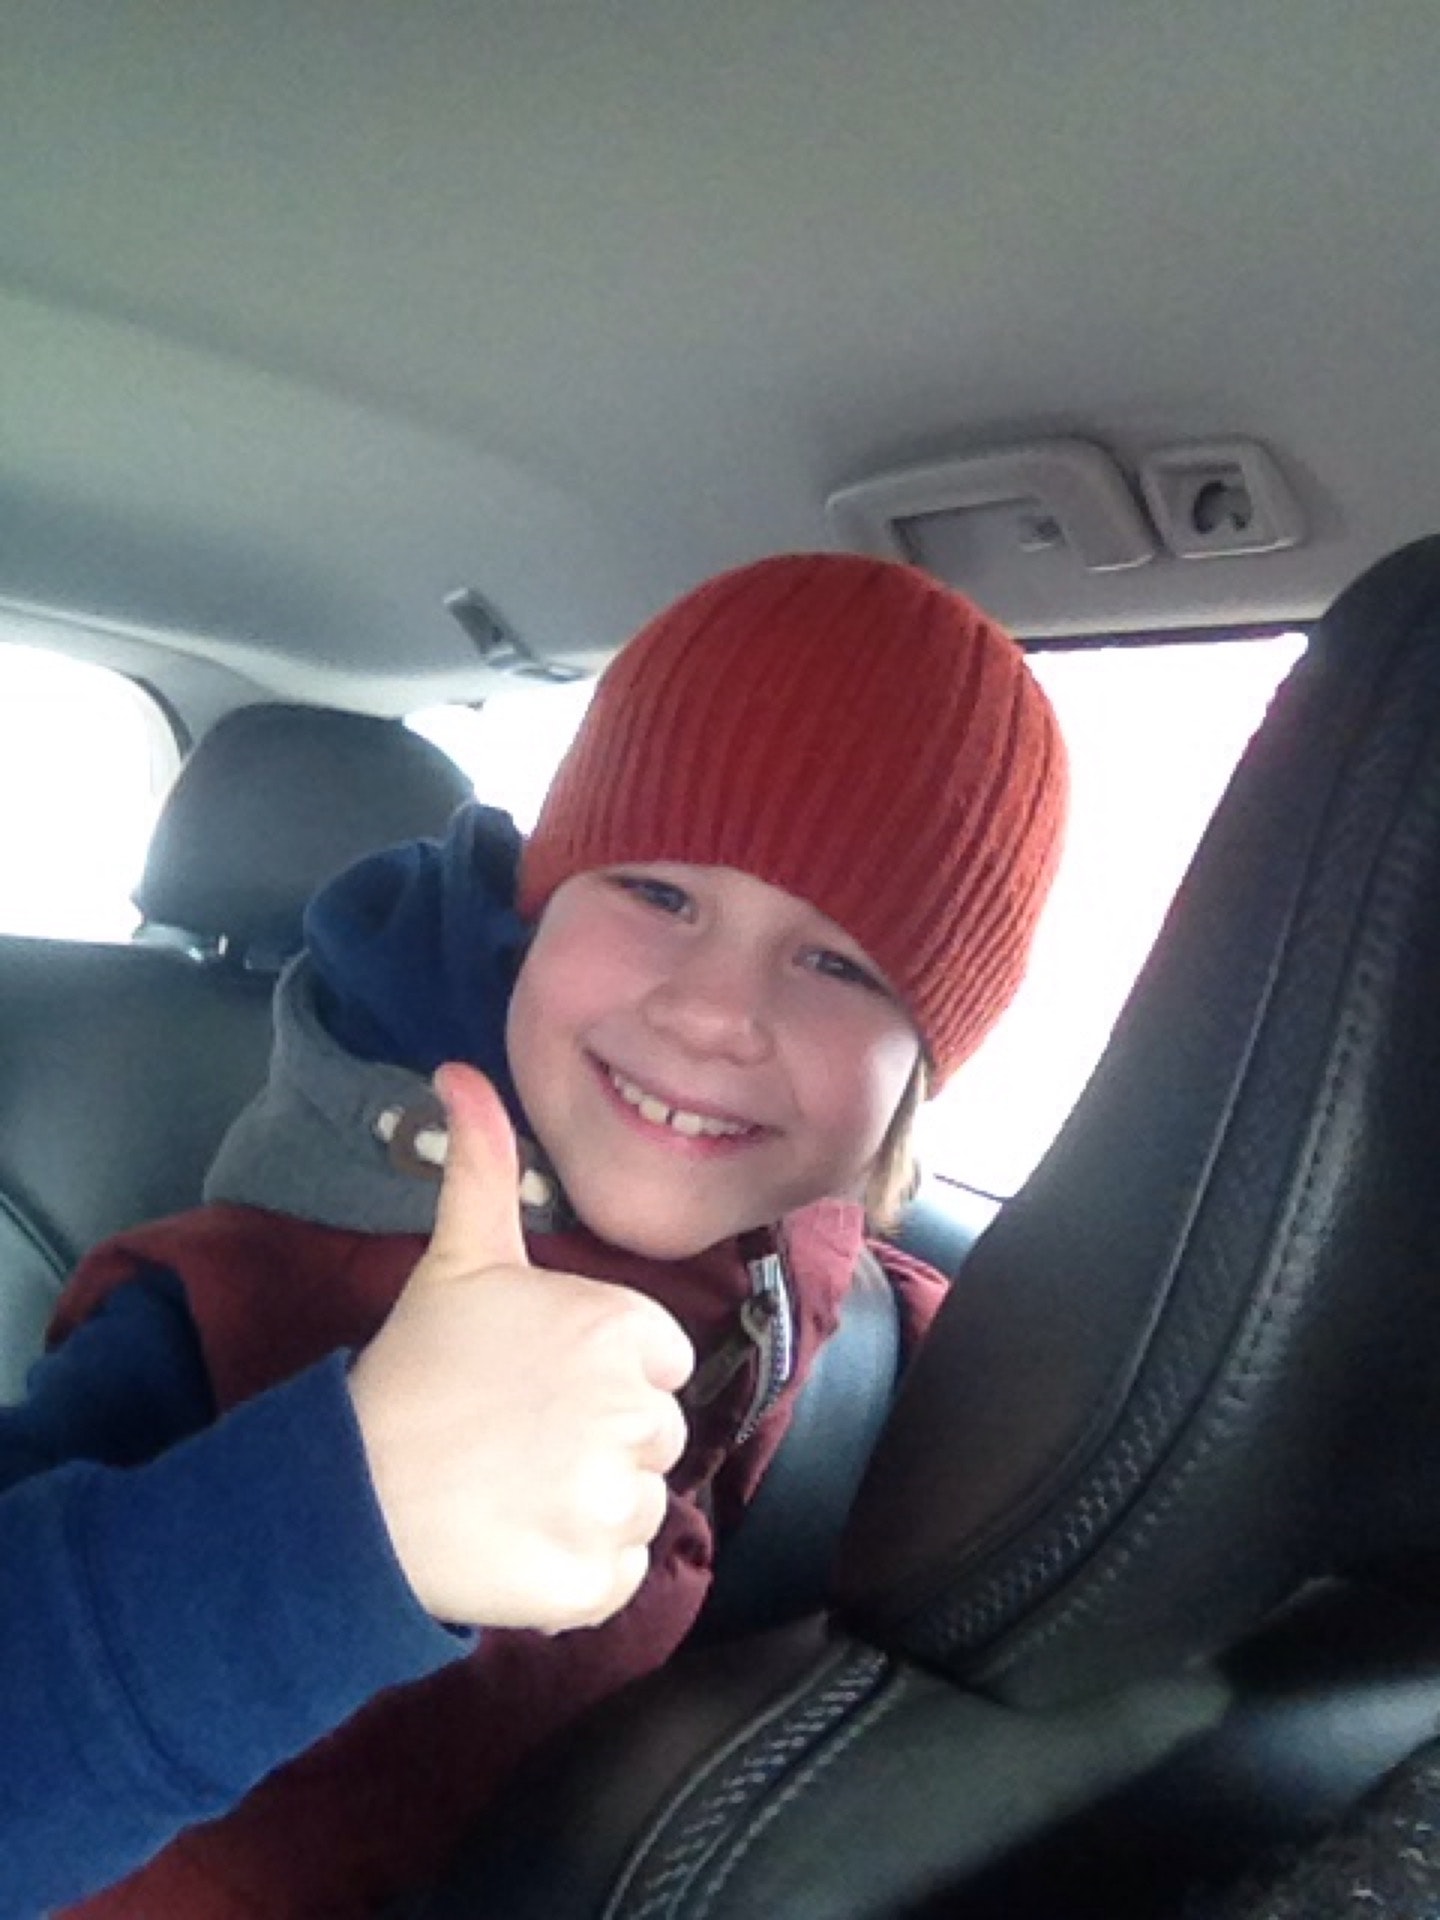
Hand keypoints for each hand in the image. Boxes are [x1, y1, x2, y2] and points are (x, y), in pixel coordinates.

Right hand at [347, 1062, 693, 1630]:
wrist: (352, 1489)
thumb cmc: (418, 1366)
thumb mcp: (461, 1255)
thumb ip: (484, 1162)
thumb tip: (460, 1069)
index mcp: (623, 1331)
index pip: (659, 1360)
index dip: (603, 1374)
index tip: (540, 1382)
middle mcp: (635, 1414)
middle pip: (655, 1433)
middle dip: (600, 1438)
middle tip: (519, 1436)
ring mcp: (615, 1504)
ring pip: (641, 1504)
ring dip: (591, 1506)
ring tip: (514, 1488)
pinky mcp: (596, 1582)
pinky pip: (620, 1574)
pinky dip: (581, 1571)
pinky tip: (520, 1540)